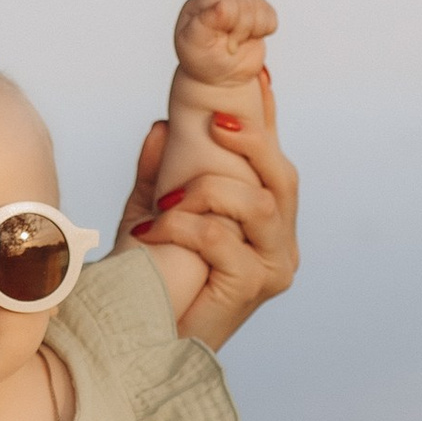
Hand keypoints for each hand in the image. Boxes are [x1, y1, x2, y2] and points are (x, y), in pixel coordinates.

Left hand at [118, 70, 298, 350]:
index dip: (267, 118)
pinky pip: (224, 239)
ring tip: (165, 203)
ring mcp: (274, 264)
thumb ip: (161, 172)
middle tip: (214, 123)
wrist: (139, 345)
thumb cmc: (151, 282)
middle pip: (282, 174)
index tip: (258, 75)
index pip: (273, 158)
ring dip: (207, 191)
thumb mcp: (153, 215)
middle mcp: (280, 239)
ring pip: (258, 202)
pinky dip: (186, 227)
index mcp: (264, 217)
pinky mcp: (255, 287)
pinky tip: (154, 231)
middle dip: (250, 140)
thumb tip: (159, 124)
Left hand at [171, 0, 279, 84]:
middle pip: (246, 4)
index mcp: (201, 4)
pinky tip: (250, 38)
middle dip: (242, 31)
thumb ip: (205, 21)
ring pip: (260, 8)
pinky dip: (265, 31)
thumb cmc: (203, 60)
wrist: (219, 78)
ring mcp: (239, 5)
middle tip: (230, 47)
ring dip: (253, 31)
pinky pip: (271, 16)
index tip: (220, 42)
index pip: (227, 1)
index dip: (230, 23)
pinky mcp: (256, 13)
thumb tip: (222, 3)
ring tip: (238, 42)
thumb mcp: (195, 45)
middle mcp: (220, 0)